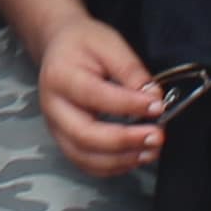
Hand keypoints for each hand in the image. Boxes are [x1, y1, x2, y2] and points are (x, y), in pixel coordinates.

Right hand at [34, 15, 169, 183]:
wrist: (58, 48)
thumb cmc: (83, 44)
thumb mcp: (110, 43)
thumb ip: (131, 70)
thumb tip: (153, 98)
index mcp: (61, 77)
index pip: (96, 96)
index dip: (129, 105)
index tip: (157, 106)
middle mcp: (53, 107)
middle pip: (86, 136)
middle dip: (125, 141)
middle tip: (156, 136)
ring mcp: (56, 128)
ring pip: (85, 157)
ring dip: (122, 159)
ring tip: (151, 150)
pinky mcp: (64, 141)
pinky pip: (87, 164)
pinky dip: (113, 167)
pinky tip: (135, 156)